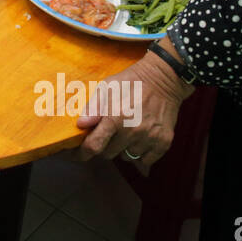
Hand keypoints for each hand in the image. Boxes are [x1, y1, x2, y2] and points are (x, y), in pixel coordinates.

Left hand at [74, 50, 194, 168]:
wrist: (163, 79)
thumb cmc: (131, 82)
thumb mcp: (106, 88)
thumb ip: (93, 108)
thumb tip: (81, 125)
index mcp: (116, 117)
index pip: (94, 146)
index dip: (82, 153)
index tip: (78, 154)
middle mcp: (132, 131)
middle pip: (108, 154)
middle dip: (104, 145)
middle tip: (108, 133)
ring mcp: (149, 138)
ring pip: (126, 157)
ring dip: (122, 149)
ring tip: (126, 132)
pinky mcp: (164, 142)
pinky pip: (145, 160)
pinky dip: (139, 154)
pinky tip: (139, 139)